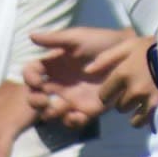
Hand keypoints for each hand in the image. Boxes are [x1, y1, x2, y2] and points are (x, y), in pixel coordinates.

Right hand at [24, 27, 157, 128]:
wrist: (128, 54)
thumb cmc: (101, 42)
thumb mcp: (78, 38)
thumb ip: (55, 39)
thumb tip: (30, 35)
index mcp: (54, 65)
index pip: (31, 74)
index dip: (29, 78)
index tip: (37, 80)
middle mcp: (59, 83)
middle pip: (35, 97)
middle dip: (34, 101)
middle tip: (44, 100)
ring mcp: (72, 97)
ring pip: (51, 112)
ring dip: (52, 112)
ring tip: (63, 106)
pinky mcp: (87, 109)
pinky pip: (73, 121)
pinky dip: (72, 121)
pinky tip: (78, 114)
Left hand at [90, 33, 157, 126]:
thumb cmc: (152, 47)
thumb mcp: (128, 45)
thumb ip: (106, 58)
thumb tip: (86, 70)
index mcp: (123, 74)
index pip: (105, 95)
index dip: (109, 94)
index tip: (116, 90)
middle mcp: (133, 90)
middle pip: (120, 107)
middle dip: (125, 102)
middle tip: (135, 92)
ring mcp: (147, 100)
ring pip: (133, 119)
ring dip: (137, 112)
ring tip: (145, 102)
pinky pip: (148, 122)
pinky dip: (149, 118)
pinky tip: (154, 109)